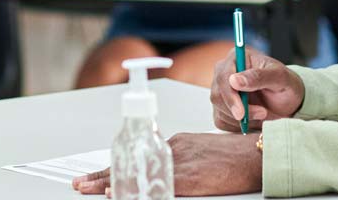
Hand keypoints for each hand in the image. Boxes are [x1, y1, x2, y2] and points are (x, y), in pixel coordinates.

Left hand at [72, 132, 262, 196]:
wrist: (257, 154)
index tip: (95, 176)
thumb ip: (180, 155)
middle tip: (80, 184)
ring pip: (136, 174)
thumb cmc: (234, 155)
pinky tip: (119, 194)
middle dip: (102, 176)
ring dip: (109, 183)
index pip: (136, 156)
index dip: (113, 167)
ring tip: (88, 190)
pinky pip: (156, 187)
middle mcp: (172, 149)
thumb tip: (163, 167)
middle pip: (130, 164)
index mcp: (175, 143)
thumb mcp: (201, 148)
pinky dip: (136, 191)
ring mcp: (180, 163)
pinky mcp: (190, 178)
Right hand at [211, 50, 303, 131]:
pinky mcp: (221, 107)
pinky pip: (221, 121)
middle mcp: (224, 72)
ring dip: (241, 119)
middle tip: (262, 114)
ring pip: (219, 110)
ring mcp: (221, 90)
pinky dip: (237, 126)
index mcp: (236, 58)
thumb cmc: (285, 84)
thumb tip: (234, 80)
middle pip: (217, 95)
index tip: (241, 113)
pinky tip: (253, 120)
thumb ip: (259, 76)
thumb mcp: (280, 77)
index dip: (230, 96)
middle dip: (238, 110)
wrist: (288, 101)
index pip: (223, 77)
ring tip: (263, 114)